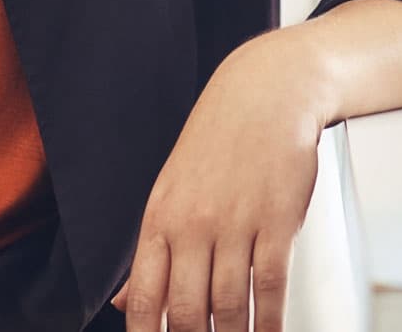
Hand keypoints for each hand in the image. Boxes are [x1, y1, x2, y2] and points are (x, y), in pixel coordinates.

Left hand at [112, 29, 326, 330]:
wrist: (266, 92)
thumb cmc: (218, 141)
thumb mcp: (171, 188)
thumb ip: (151, 250)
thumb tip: (123, 304)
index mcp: (161, 217)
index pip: (144, 296)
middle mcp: (194, 223)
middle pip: (187, 312)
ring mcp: (237, 222)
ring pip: (230, 306)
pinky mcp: (278, 220)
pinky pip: (271, 286)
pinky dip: (270, 323)